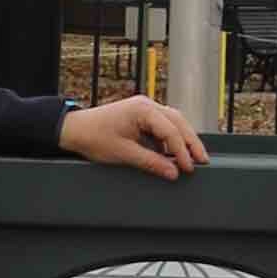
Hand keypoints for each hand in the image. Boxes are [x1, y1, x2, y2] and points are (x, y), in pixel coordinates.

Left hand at [64, 93, 206, 179]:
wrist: (74, 129)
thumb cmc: (93, 137)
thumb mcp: (124, 154)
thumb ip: (151, 162)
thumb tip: (172, 172)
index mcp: (142, 110)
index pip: (171, 131)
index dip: (182, 151)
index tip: (189, 168)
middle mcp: (146, 105)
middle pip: (178, 122)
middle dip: (191, 142)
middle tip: (202, 160)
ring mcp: (144, 108)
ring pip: (173, 121)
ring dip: (183, 139)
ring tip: (193, 157)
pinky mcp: (141, 115)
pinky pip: (163, 124)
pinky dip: (171, 138)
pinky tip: (174, 152)